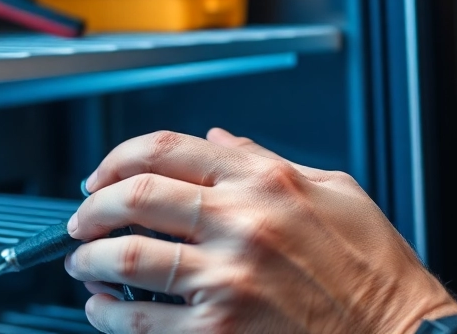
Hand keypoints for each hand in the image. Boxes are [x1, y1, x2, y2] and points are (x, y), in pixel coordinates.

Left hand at [65, 128, 456, 332]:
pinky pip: (140, 321)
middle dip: (92, 207)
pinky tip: (104, 310)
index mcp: (265, 181)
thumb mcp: (335, 191)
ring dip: (90, 259)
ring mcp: (228, 280)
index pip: (167, 149)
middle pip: (135, 196)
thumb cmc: (376, 272)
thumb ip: (268, 161)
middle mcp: (241, 222)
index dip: (119, 157)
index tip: (101, 176)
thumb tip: (220, 141)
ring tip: (83, 264)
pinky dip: (108, 314)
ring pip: (128, 257)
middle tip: (80, 220)